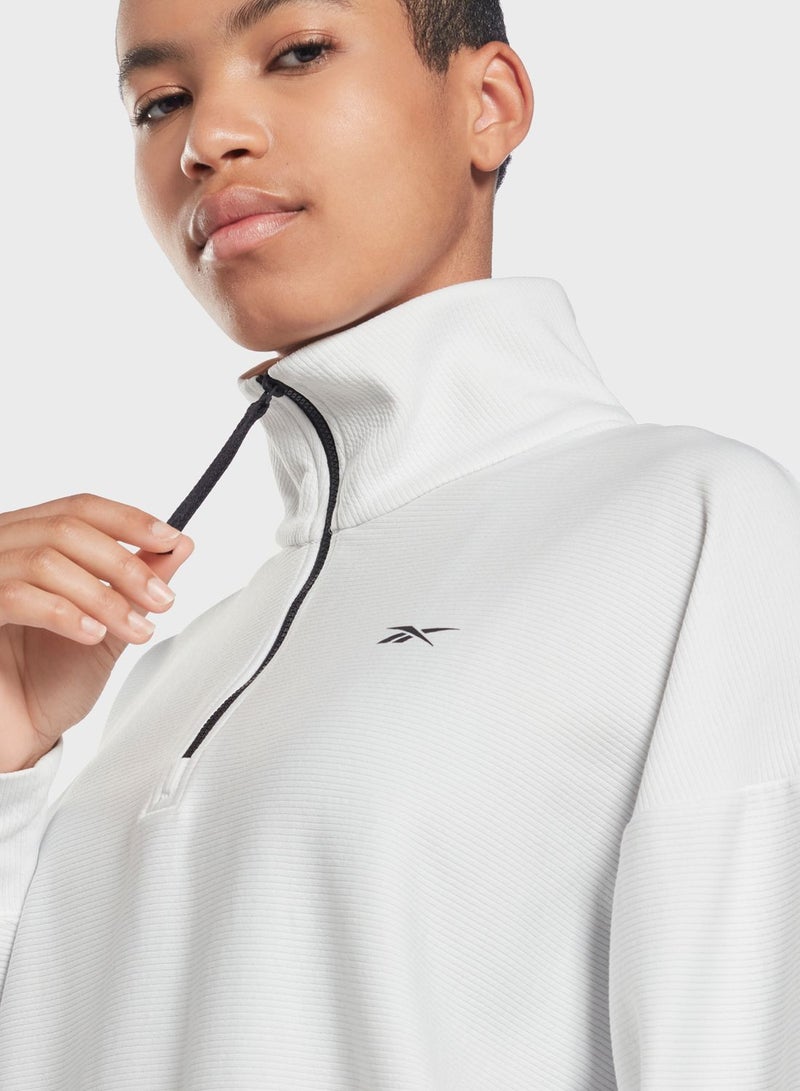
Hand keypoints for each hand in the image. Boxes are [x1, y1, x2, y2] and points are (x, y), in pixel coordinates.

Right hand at [0, 493, 193, 771]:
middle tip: (161, 598)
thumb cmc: (47, 684)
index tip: (169, 538)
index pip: (79, 509)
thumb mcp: (109, 626)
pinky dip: (64, 612)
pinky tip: (91, 633)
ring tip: (135, 629)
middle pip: (67, 528)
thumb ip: (137, 584)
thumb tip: (178, 544)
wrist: (15, 739)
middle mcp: (1, 553)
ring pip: (46, 561)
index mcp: (30, 545)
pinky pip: (16, 596)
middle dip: (125, 564)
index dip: (128, 520)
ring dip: (104, 596)